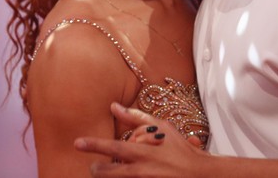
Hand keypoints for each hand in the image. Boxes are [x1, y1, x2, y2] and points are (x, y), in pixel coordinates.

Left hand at [75, 103, 207, 176]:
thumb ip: (136, 117)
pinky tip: (126, 175)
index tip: (78, 143)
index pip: (114, 147)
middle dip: (97, 170)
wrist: (199, 174)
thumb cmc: (180, 149)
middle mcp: (142, 170)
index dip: (94, 145)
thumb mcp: (162, 128)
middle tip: (93, 167)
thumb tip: (114, 106)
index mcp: (144, 152)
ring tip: (108, 171)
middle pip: (109, 172)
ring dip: (109, 176)